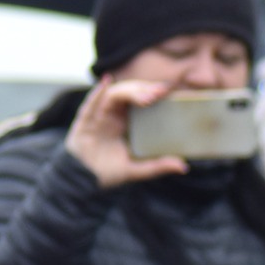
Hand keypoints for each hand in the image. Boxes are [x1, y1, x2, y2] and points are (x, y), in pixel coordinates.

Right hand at [63, 78, 188, 188]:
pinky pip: (90, 104)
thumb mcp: (136, 168)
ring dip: (129, 92)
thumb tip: (183, 166)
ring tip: (146, 97)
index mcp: (124, 120)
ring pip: (113, 95)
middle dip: (143, 89)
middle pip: (128, 93)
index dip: (152, 92)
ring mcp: (97, 115)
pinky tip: (106, 82)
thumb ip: (157, 165)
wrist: (81, 181)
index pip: (139, 99)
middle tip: (160, 91)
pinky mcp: (84, 121)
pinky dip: (98, 93)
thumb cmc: (106, 171)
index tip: (168, 91)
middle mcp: (112, 114)